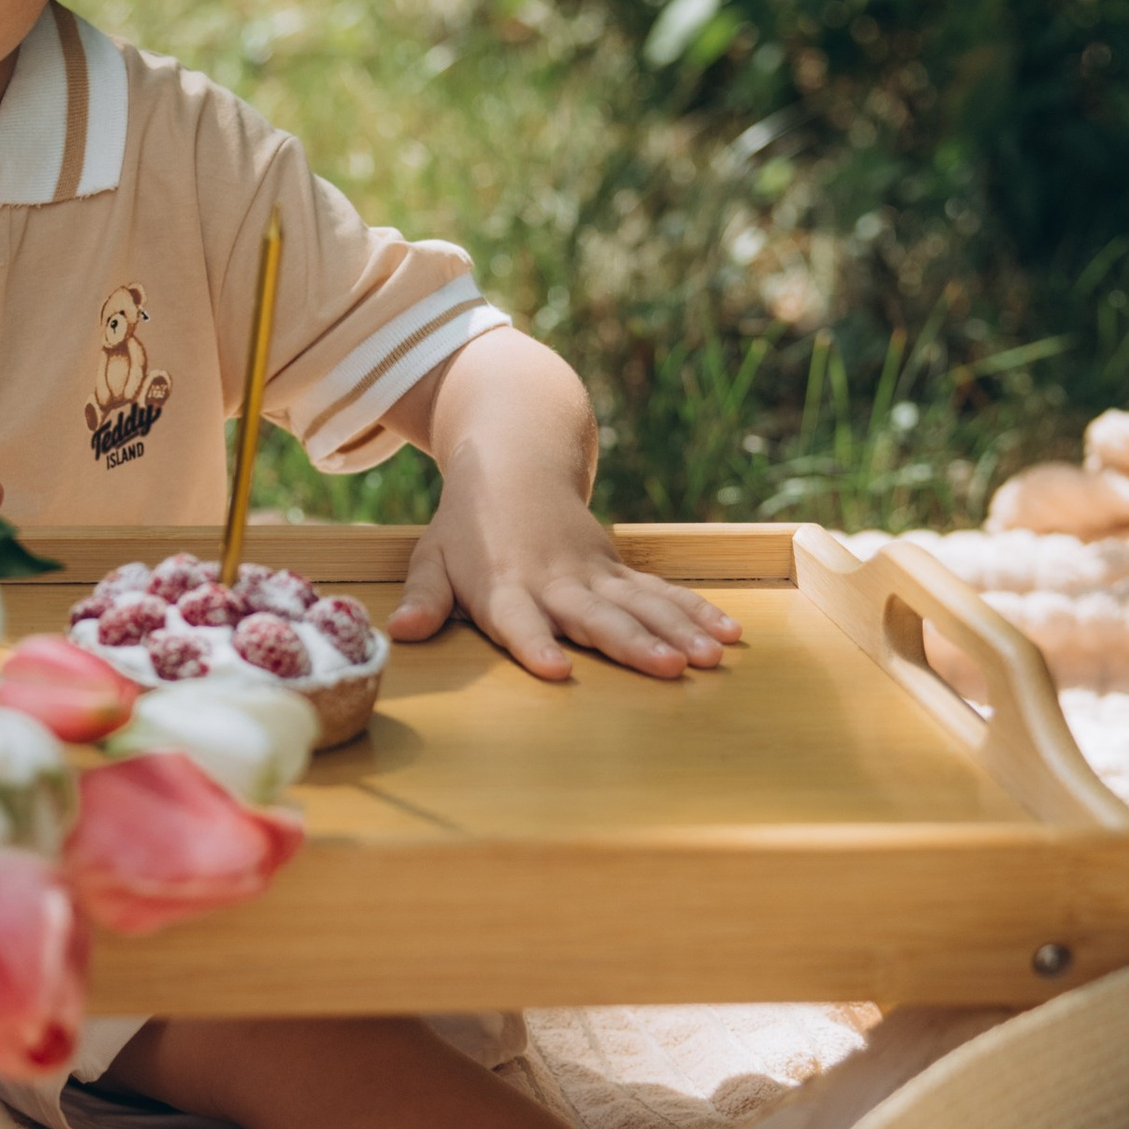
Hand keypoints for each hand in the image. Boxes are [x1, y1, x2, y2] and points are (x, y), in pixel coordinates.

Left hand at [391, 470, 739, 682]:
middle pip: (595, 617)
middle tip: (668, 668)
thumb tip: (400, 633)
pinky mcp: (616, 568)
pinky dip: (695, 610)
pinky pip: (660, 592)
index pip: (516, 621)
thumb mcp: (434, 556)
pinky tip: (728, 633)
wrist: (515, 457)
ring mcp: (592, 573)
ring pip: (640, 604)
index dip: (534, 644)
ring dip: (677, 630)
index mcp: (502, 585)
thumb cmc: (467, 523)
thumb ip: (424, 598)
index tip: (555, 671)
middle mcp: (553, 581)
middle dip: (633, 644)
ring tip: (709, 658)